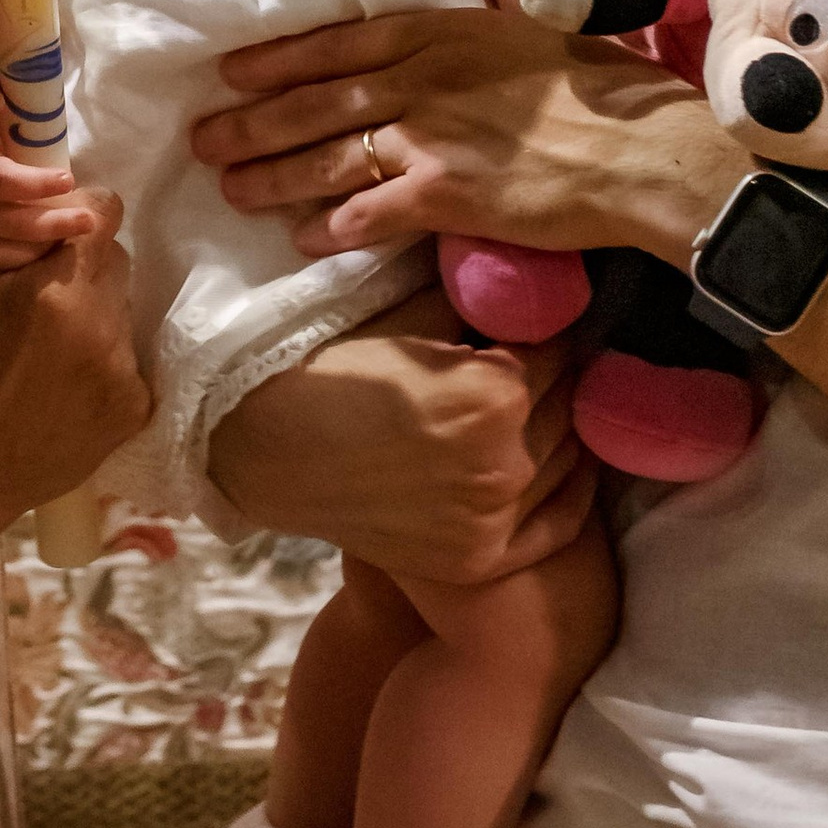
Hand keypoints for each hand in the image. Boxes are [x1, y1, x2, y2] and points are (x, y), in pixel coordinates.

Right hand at [0, 74, 80, 277]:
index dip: (30, 183)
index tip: (68, 180)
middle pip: (6, 222)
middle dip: (49, 223)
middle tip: (90, 219)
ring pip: (8, 253)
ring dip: (47, 246)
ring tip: (82, 235)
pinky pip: (9, 272)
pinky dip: (36, 268)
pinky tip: (63, 257)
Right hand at [0, 164, 147, 569]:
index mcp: (57, 291)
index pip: (103, 210)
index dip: (71, 214)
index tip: (40, 236)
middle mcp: (104, 327)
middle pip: (113, 257)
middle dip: (79, 261)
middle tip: (34, 290)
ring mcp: (125, 372)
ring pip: (122, 304)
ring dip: (92, 308)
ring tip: (45, 340)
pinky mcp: (136, 408)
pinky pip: (128, 355)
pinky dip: (101, 357)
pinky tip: (62, 380)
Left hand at [189, 0, 740, 266]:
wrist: (646, 151)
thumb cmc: (606, 87)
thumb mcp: (543, 18)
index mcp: (444, 32)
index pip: (340, 42)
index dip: (280, 59)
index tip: (232, 71)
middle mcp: (423, 79)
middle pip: (318, 102)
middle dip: (254, 121)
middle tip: (204, 139)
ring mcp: (429, 137)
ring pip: (329, 156)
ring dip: (274, 175)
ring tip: (233, 189)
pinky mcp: (445, 195)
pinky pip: (370, 213)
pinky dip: (333, 227)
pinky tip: (304, 240)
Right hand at [208, 283, 599, 582]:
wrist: (259, 445)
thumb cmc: (328, 367)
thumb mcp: (403, 311)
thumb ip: (472, 293)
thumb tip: (520, 267)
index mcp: (495, 393)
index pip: (557, 346)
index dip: (545, 324)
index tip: (537, 315)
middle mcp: (505, 463)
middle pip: (563, 403)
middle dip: (550, 374)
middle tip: (533, 358)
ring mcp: (493, 520)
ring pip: (563, 458)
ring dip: (556, 427)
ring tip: (537, 404)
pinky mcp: (478, 559)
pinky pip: (557, 524)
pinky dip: (567, 492)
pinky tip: (562, 464)